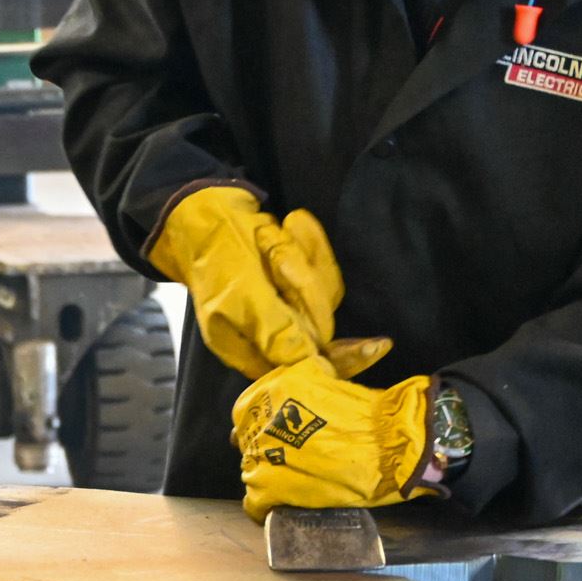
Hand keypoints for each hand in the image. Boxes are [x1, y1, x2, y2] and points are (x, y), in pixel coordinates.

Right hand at [147, 186, 390, 379]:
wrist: (205, 210)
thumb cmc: (214, 254)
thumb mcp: (239, 294)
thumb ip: (274, 331)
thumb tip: (310, 366)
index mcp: (251, 350)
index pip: (304, 370)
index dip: (340, 361)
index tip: (376, 347)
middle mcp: (272, 336)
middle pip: (319, 327)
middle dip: (302, 283)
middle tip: (274, 252)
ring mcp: (287, 308)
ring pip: (324, 295)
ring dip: (302, 257)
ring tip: (269, 234)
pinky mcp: (297, 283)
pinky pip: (325, 270)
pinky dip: (311, 243)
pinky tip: (291, 222)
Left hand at [233, 356, 444, 522]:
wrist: (393, 441)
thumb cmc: (367, 416)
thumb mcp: (324, 386)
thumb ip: (296, 395)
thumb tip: (279, 411)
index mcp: (273, 389)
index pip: (246, 414)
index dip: (262, 428)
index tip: (278, 438)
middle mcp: (263, 418)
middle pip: (247, 443)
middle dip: (265, 453)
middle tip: (289, 461)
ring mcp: (264, 452)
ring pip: (250, 472)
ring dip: (266, 478)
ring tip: (290, 483)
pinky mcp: (272, 485)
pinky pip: (255, 503)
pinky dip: (263, 508)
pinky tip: (277, 508)